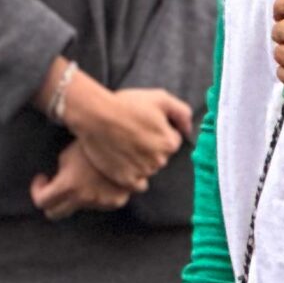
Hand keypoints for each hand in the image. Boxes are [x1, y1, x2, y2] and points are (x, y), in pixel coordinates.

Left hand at [31, 139, 135, 219]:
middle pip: (55, 214)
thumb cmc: (91, 146)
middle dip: (51, 202)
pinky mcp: (115, 202)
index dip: (37, 191)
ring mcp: (101, 203)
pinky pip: (97, 204)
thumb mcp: (67, 156)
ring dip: (76, 196)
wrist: (124, 145)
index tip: (42, 180)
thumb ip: (59, 174)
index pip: (42, 202)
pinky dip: (94, 195)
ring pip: (78, 207)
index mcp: (68, 185)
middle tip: (53, 187)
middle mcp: (84, 198)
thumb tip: (56, 182)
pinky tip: (99, 180)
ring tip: (84, 176)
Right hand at [60, 74, 191, 189]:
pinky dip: (131, 176)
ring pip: (147, 170)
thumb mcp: (160, 98)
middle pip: (159, 157)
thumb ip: (182, 113)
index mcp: (169, 142)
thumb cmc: (125, 105)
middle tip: (131, 136)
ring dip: (139, 162)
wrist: (95, 116)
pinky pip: (136, 184)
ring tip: (122, 147)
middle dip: (149, 148)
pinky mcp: (126, 179)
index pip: (171, 142)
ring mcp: (143, 171)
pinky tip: (121, 162)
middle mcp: (159, 160)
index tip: (142, 126)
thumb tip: (188, 130)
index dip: (157, 132)